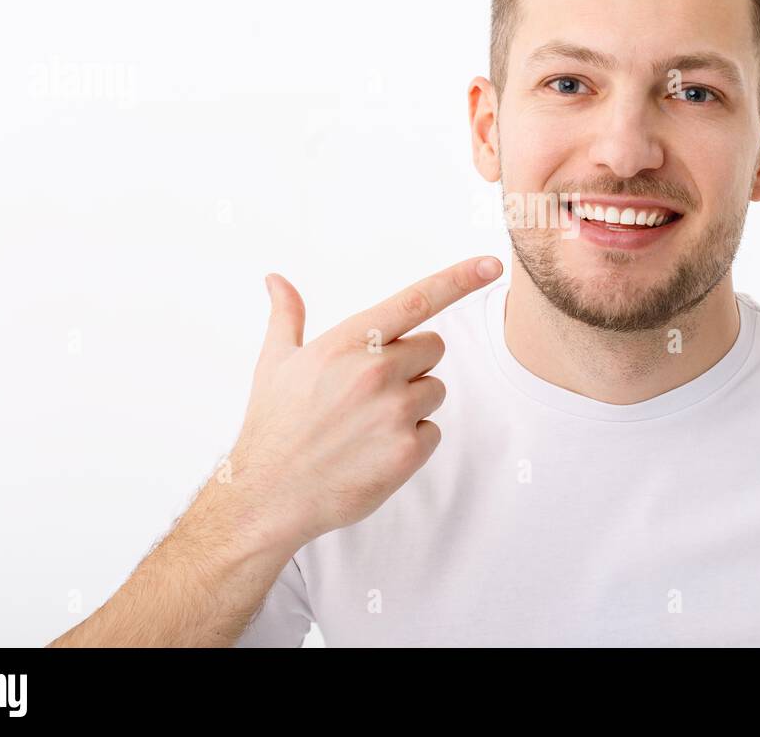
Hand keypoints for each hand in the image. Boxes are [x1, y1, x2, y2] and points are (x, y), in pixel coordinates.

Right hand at [224, 256, 503, 555]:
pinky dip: (411, 441)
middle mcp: (375, 370)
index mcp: (348, 342)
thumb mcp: (275, 362)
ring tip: (365, 425)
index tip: (492, 265)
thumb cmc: (273, 425)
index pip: (416, 300)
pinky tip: (372, 451)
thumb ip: (286, 315)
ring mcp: (394, 412)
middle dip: (411, 364)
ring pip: (434, 390)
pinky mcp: (407, 451)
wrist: (268, 495)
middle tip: (369, 391)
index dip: (460, 279)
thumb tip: (276, 279)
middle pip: (433, 347)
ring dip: (411, 404)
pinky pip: (433, 431)